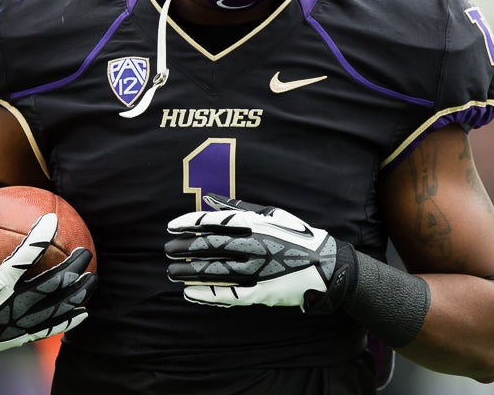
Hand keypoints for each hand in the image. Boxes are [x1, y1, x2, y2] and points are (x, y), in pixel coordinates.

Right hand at [0, 197, 95, 383]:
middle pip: (53, 282)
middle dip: (73, 266)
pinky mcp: (22, 337)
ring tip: (93, 279)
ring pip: (58, 307)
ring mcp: (20, 323)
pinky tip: (83, 312)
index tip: (52, 219)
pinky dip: (69, 320)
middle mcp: (14, 304)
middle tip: (86, 251)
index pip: (26, 255)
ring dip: (78, 292)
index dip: (41, 236)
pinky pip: (51, 328)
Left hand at [165, 193, 355, 311]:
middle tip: (167, 251)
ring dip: (190, 272)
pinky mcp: (261, 293)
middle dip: (185, 248)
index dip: (190, 224)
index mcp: (256, 224)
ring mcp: (257, 271)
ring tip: (172, 272)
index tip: (171, 226)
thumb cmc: (297, 236)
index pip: (215, 222)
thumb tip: (211, 198)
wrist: (327, 265)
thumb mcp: (272, 214)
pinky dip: (208, 295)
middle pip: (211, 246)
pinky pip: (229, 295)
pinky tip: (190, 293)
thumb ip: (240, 208)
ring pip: (215, 271)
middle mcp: (254, 246)